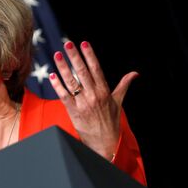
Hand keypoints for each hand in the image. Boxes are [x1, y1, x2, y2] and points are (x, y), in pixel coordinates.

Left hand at [49, 41, 137, 159]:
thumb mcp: (118, 102)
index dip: (90, 55)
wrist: (104, 143)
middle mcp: (93, 95)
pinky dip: (57, 86)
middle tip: (68, 44)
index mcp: (104, 91)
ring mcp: (82, 103)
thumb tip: (135, 73)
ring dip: (63, 68)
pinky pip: (64, 96)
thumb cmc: (111, 121)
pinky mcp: (73, 111)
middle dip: (75, 57)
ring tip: (57, 55)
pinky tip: (52, 75)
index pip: (96, 69)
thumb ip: (124, 85)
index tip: (84, 43)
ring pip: (71, 82)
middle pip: (82, 72)